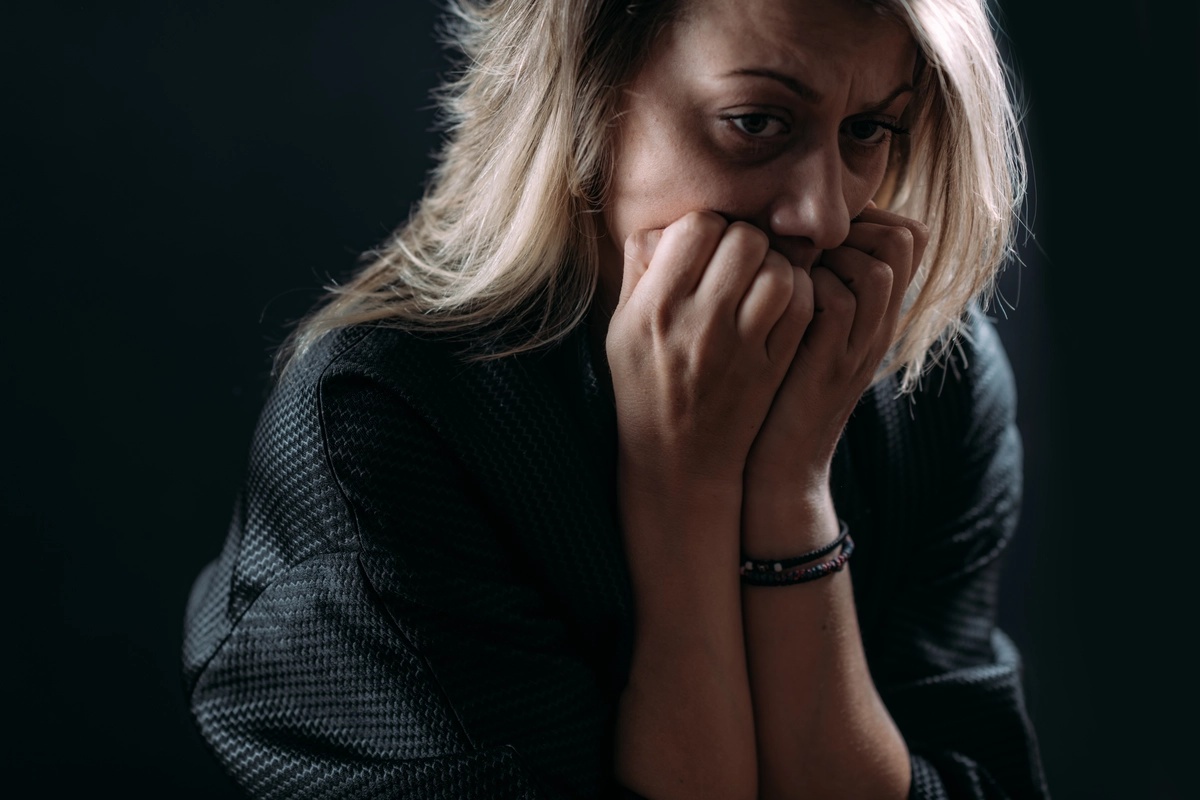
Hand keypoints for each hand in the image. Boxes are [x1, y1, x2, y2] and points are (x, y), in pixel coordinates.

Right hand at [606, 211, 812, 495]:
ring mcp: (740, 347)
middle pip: (743, 240)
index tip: (703, 245)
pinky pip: (801, 306)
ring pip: (778, 270)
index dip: (705, 225)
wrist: (677, 457)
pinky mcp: (771, 366)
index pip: (696, 226)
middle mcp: (697, 324)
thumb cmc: (645, 382)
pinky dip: (798, 292)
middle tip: (737, 259)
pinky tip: (780, 302)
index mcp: (654, 308)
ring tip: (759, 280)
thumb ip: (641, 268)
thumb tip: (671, 222)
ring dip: (774, 265)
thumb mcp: (622, 326)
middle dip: (743, 239)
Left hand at [743, 204, 928, 538]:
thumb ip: (809, 288)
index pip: (906, 234)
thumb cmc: (774, 392)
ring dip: (827, 256)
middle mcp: (880, 325)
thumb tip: (784, 235)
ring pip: (877, 264)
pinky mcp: (833, 364)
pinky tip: (774, 304)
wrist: (778, 467)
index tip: (812, 232)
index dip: (863, 215)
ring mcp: (862, 345)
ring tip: (788, 274)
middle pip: (902, 237)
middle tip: (800, 248)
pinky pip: (837, 299)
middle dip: (849, 227)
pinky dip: (804, 287)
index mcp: (876, 313)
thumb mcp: (801, 332)